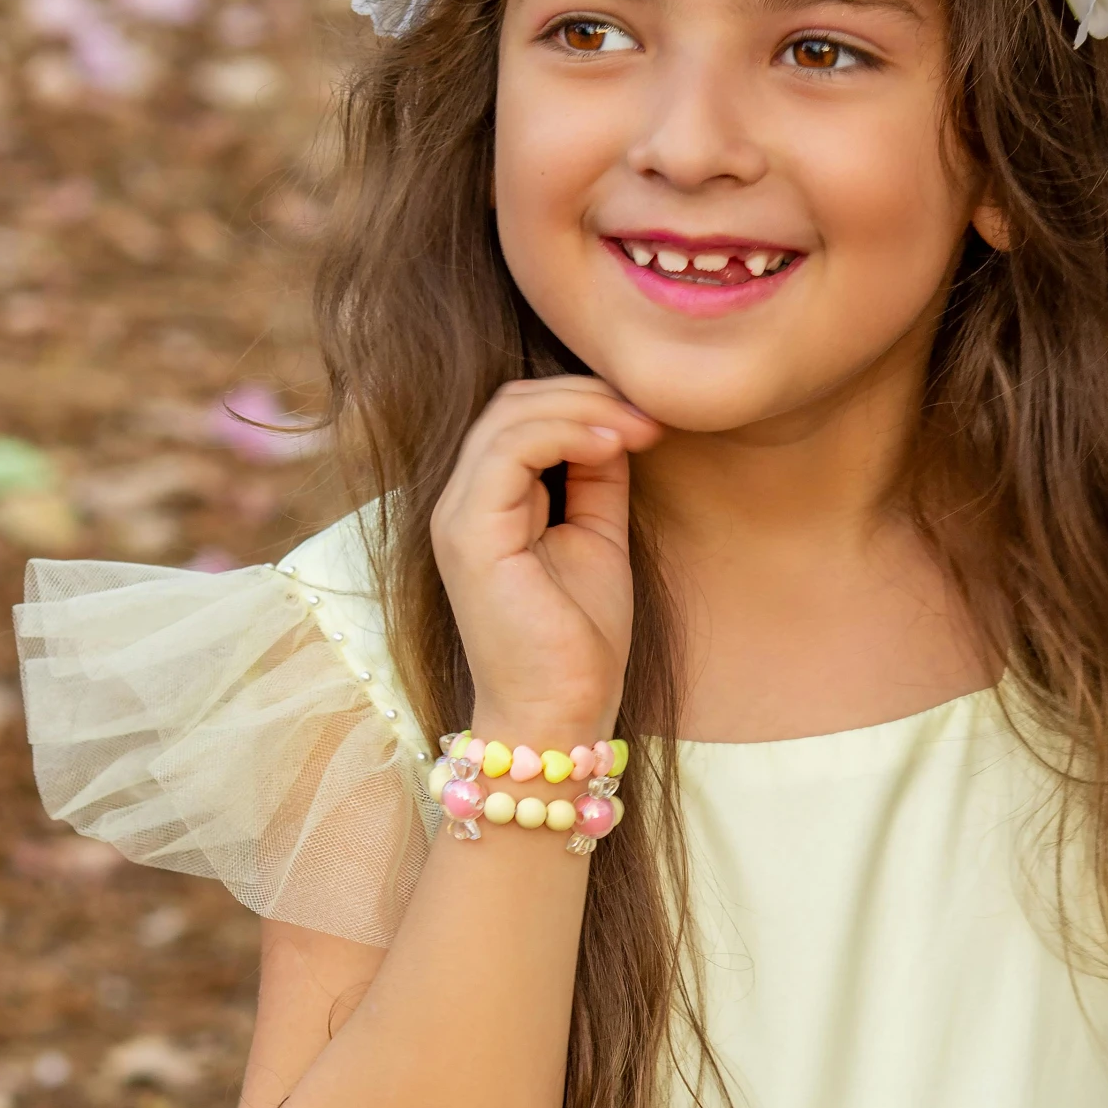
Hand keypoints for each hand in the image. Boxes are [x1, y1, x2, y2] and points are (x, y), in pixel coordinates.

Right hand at [430, 376, 660, 744]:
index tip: (650, 416)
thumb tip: (619, 421)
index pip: (521, 415)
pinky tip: (615, 444)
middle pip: (511, 403)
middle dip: (587, 394)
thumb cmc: (579, 640)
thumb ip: (598, 477)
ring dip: (583, 408)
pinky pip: (509, 449)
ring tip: (639, 426)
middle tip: (649, 412)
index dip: (585, 400)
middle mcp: (460, 503)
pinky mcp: (470, 534)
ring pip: (508, 416)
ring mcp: (458, 516)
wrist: (561, 713)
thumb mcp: (598, 536)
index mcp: (487, 503)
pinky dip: (567, 432)